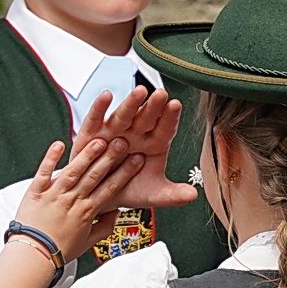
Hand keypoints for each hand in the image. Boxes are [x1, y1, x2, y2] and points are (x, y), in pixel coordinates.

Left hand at [13, 136, 147, 261]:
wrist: (33, 255)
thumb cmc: (58, 250)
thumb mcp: (88, 243)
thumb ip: (104, 227)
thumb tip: (115, 213)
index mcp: (87, 212)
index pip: (111, 188)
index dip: (125, 172)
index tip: (136, 160)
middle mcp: (72, 200)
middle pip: (95, 175)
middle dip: (111, 158)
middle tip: (122, 142)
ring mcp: (54, 194)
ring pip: (73, 171)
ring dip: (87, 155)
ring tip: (98, 140)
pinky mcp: (36, 191)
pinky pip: (44, 172)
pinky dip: (51, 157)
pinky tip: (59, 144)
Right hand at [74, 88, 196, 210]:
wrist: (101, 195)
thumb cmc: (129, 190)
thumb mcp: (153, 195)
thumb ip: (173, 194)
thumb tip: (193, 196)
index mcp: (153, 144)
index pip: (165, 129)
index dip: (170, 118)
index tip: (175, 106)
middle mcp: (136, 133)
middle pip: (147, 118)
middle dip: (154, 106)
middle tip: (161, 94)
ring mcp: (115, 131)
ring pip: (124, 115)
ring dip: (131, 104)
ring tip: (140, 91)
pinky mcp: (93, 134)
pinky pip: (96, 119)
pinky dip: (100, 108)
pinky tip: (106, 96)